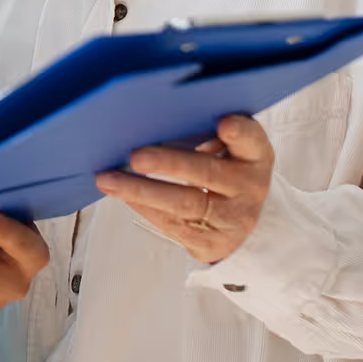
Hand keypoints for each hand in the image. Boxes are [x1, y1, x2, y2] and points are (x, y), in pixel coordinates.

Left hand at [95, 115, 272, 264]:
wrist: (242, 223)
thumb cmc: (225, 168)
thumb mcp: (229, 149)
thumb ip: (206, 131)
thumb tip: (152, 117)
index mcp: (254, 155)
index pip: (250, 139)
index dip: (239, 131)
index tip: (224, 122)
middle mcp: (249, 188)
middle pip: (207, 173)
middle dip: (170, 163)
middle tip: (136, 156)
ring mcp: (232, 220)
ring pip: (184, 204)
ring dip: (141, 191)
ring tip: (108, 179)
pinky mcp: (211, 243)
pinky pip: (172, 225)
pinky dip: (143, 207)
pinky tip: (121, 194)